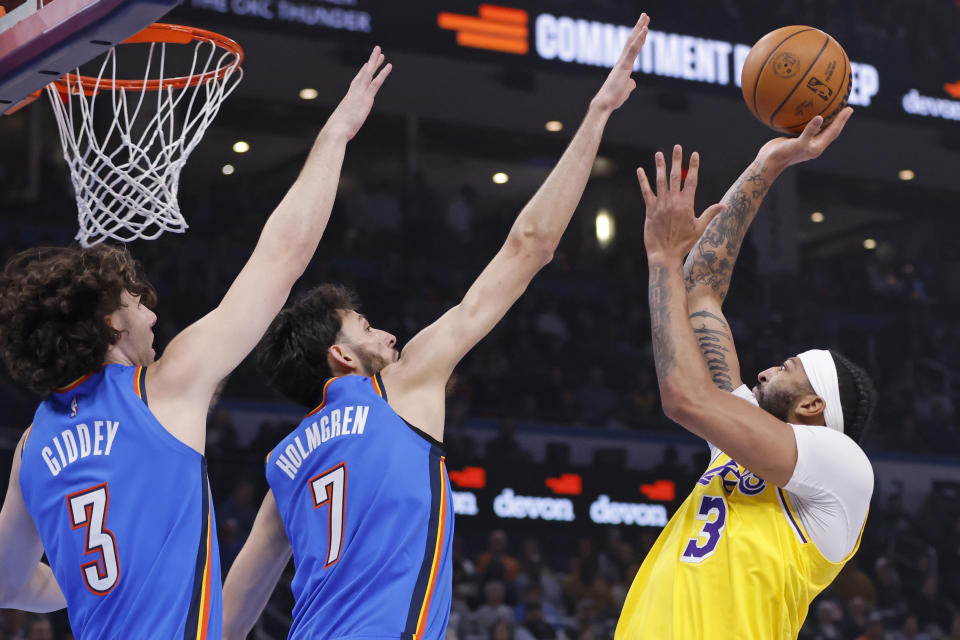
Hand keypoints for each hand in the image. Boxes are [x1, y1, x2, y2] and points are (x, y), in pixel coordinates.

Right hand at [325, 46, 391, 140]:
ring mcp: (359, 95)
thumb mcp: (340, 127)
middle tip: (376, 52)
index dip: (362, 74)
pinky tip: (388, 66)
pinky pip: (376, 83)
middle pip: (363, 75)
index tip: (366, 66)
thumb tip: (340, 131)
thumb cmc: (335, 133)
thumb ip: (343, 125)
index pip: (356, 83)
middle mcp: (353, 94)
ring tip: (381, 52)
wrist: (335, 131)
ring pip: (369, 74)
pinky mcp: (366, 99)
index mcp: (348, 100)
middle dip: (370, 63)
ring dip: (375, 62)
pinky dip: (382, 74)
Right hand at [590, 14, 649, 112]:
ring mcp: (623, 62)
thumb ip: (630, 85)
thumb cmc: (613, 99)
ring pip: (632, 42)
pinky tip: (644, 30)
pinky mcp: (624, 66)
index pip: (632, 47)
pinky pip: (633, 50)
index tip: (643, 25)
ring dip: (640, 28)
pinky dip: (639, 39)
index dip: (638, 36)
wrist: (605, 103)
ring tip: (646, 17)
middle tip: (645, 15)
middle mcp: (622, 61)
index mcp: (623, 65)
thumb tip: (632, 83)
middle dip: (639, 26)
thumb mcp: (625, 90)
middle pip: (632, 40)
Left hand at [638, 145, 724, 260]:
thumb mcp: (700, 228)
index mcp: (687, 204)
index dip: (694, 166)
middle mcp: (674, 201)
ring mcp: (661, 204)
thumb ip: (710, 214)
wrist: (665, 254)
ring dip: (660, 166)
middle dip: (677, 160)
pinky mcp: (650, 210)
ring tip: (659, 154)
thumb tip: (724, 206)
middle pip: (676, 176)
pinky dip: (643, 180)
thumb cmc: (684, 243)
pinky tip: (640, 170)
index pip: (692, 181)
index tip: (695, 154)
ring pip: (660, 181)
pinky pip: (646, 192)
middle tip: (677, 147)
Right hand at [757, 106, 852, 169]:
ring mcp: (805, 142)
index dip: (842, 120)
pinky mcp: (796, 140)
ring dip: (828, 120)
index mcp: (817, 147)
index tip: (849, 109)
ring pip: (820, 129)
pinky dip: (811, 120)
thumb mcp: (798, 143)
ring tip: (832, 109)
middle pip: (830, 130)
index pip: (833, 131)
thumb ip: (810, 131)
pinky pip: (807, 127)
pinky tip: (808, 112)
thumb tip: (820, 117)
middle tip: (847, 108)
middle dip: (839, 120)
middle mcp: (813, 145)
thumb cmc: (783, 155)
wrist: (768, 162)